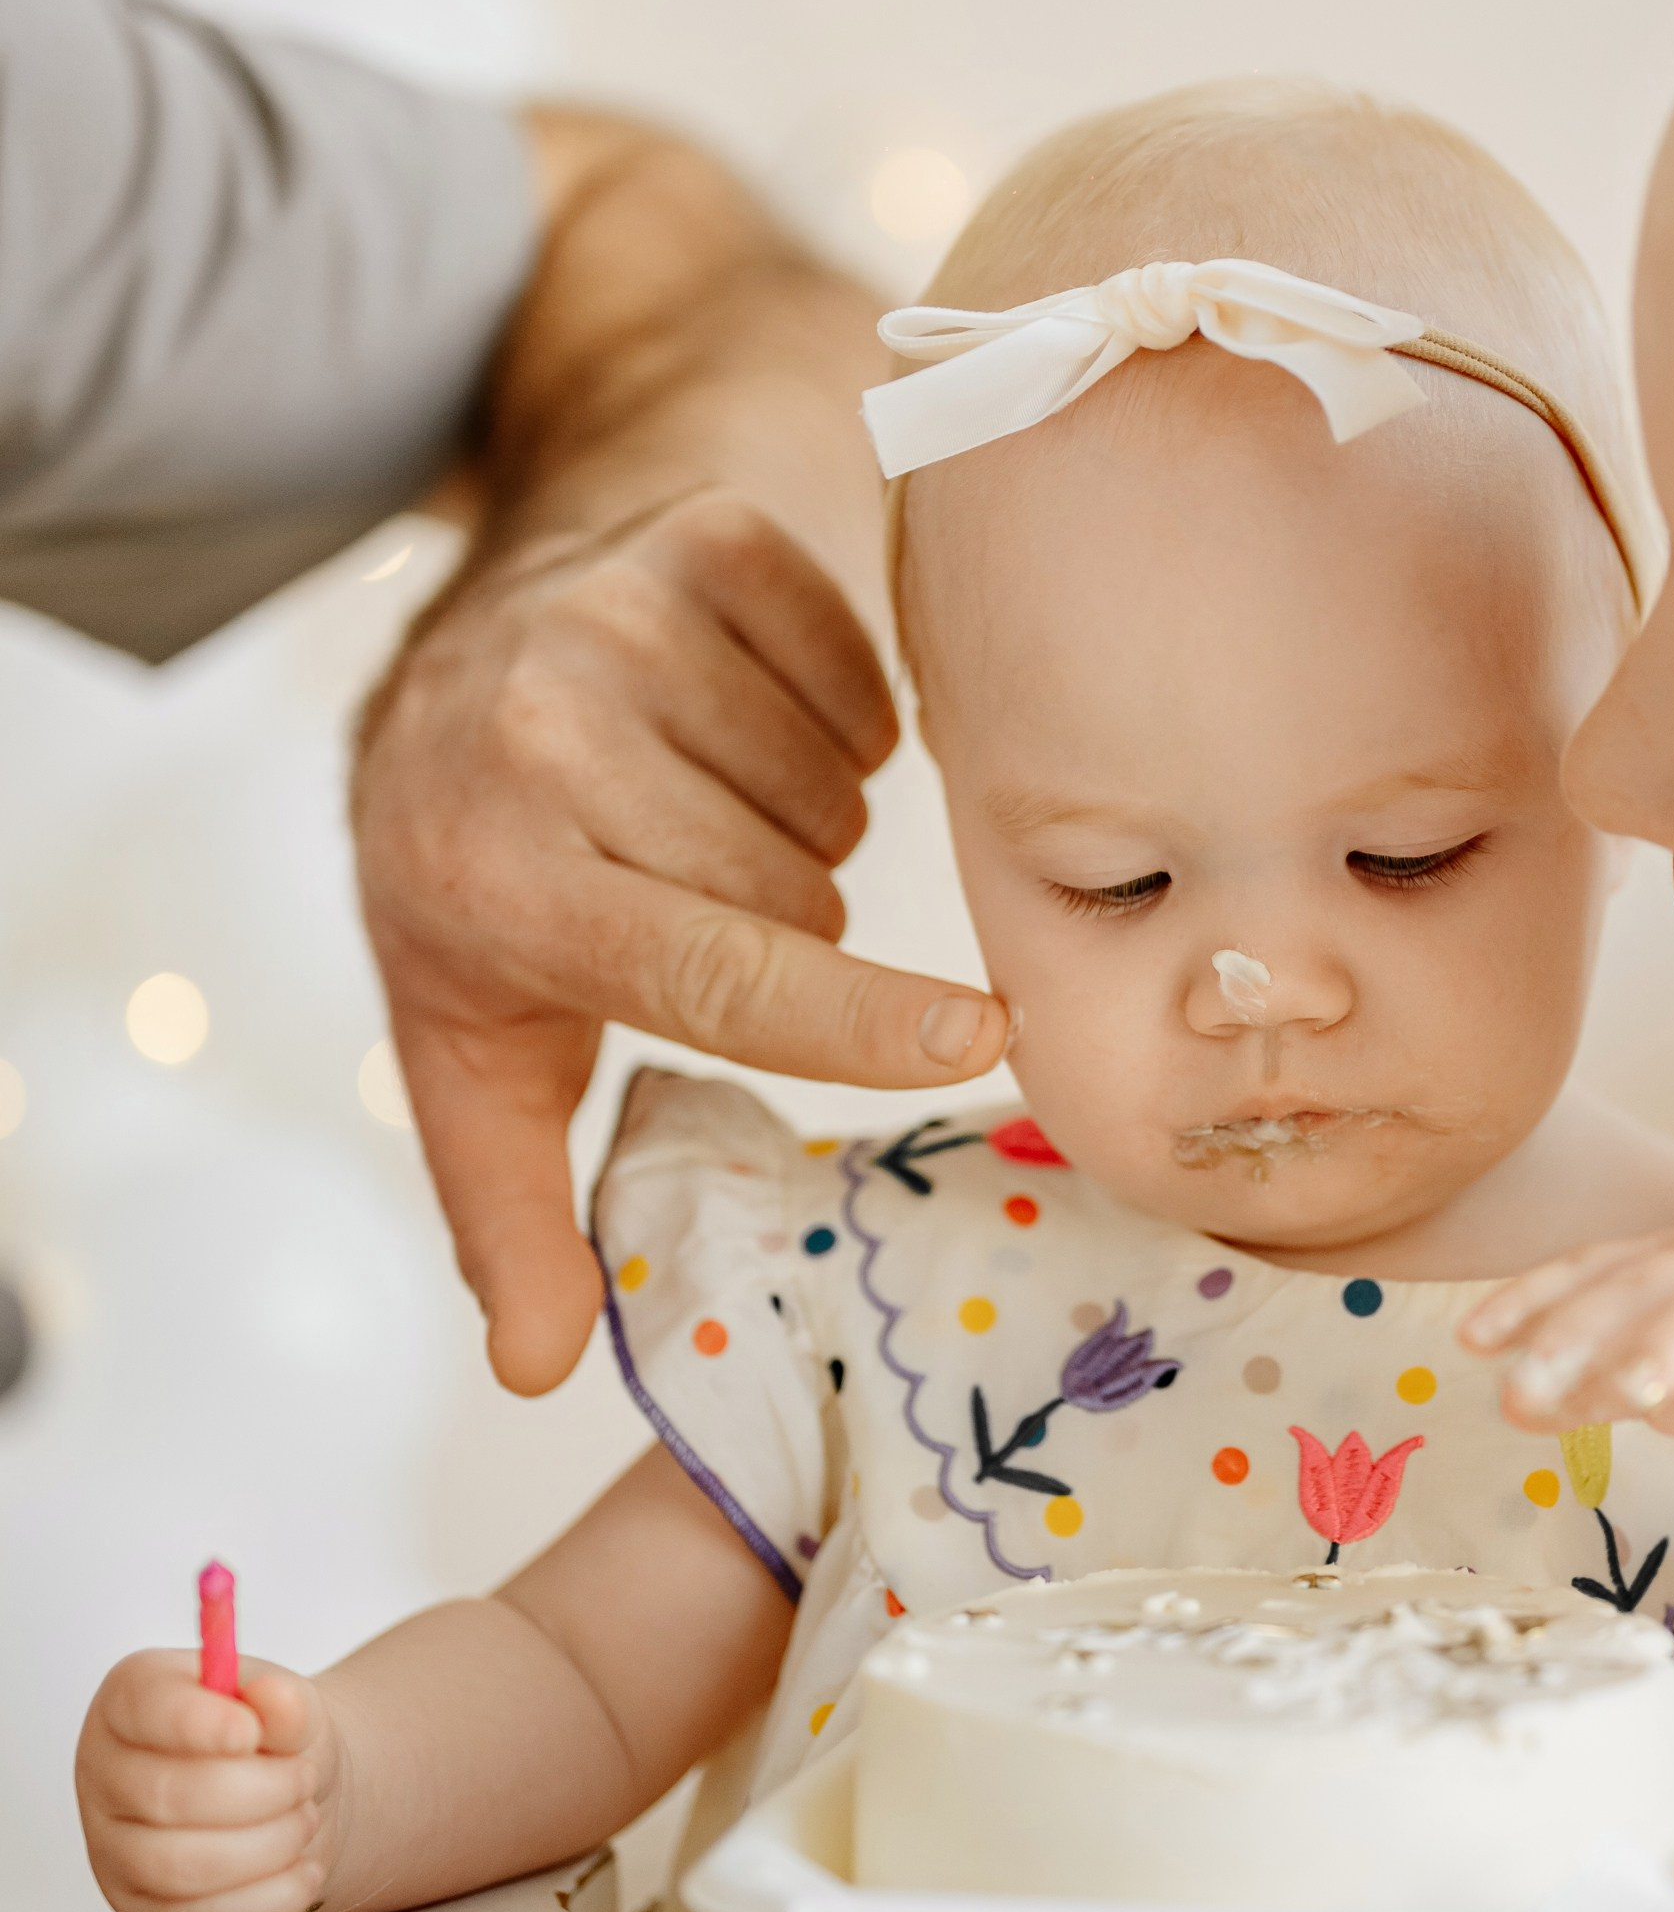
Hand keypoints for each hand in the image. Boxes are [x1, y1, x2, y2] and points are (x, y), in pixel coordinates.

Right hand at [76, 1651, 341, 1911]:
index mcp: (130, 1704)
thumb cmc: (270, 1742)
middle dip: (261, 1790)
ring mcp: (116, 1857)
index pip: (141, 1707)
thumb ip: (284, 1699)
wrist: (287, 1799)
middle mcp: (106, 1779)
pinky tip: (303, 1871)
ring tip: (303, 1819)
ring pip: (181, 1870)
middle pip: (166, 1798)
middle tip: (304, 1779)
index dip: (196, 1722)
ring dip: (271, 1845)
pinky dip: (271, 1900)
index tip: (250, 1732)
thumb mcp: (287, 1702)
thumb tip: (274, 1701)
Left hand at [353, 491, 1010, 1396]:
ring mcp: (624, 617)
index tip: (978, 1037)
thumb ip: (508, 1216)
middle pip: (796, 889)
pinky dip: (836, 715)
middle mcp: (549, 733)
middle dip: (784, 921)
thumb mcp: (470, 1053)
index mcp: (501, 880)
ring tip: (718, 810)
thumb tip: (542, 1368)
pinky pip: (857, 670)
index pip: (716, 967)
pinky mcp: (699, 543)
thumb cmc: (483, 879)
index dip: (855, 1017)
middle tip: (700, 900)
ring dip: (804, 821)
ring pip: (832, 785)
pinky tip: (752, 725)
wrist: (457, 649)